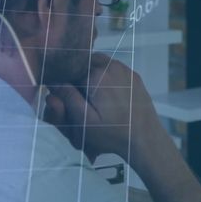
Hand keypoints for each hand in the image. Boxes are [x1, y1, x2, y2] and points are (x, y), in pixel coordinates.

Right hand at [44, 54, 166, 165]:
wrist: (145, 138)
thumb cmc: (115, 134)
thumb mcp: (85, 122)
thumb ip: (68, 99)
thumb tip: (55, 83)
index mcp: (98, 76)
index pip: (71, 68)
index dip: (66, 82)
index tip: (67, 95)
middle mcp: (112, 67)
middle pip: (85, 62)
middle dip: (79, 77)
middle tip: (81, 98)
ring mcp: (125, 70)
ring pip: (99, 64)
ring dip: (92, 76)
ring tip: (94, 98)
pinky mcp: (134, 77)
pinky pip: (114, 69)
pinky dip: (107, 78)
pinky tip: (108, 97)